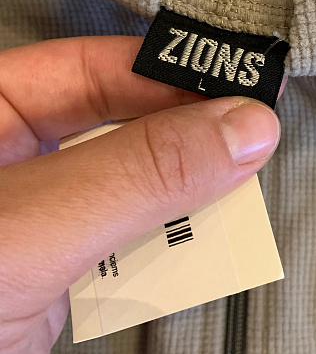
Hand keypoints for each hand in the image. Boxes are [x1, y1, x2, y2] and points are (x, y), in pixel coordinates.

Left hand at [0, 36, 280, 353]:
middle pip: (110, 123)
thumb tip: (238, 127)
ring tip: (240, 184)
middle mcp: (1, 166)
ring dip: (183, 192)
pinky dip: (165, 246)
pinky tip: (198, 242)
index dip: (161, 70)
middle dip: (182, 129)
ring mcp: (27, 227)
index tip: (236, 82)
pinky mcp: (47, 285)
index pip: (79, 68)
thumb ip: (133, 177)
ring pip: (124, 186)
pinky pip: (121, 245)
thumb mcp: (24, 235)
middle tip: (252, 131)